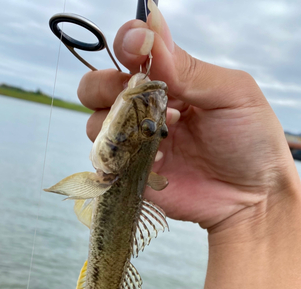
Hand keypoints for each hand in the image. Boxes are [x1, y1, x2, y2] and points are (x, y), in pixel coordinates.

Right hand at [78, 1, 297, 230]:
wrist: (253, 197)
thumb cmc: (251, 141)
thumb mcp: (232, 94)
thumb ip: (190, 68)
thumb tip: (151, 30)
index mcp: (170, 83)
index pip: (131, 55)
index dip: (125, 47)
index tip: (136, 49)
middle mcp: (146, 110)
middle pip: (97, 89)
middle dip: (104, 86)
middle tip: (131, 95)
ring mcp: (137, 144)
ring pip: (96, 126)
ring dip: (118, 125)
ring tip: (161, 135)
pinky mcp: (133, 176)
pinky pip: (107, 164)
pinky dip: (123, 158)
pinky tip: (158, 161)